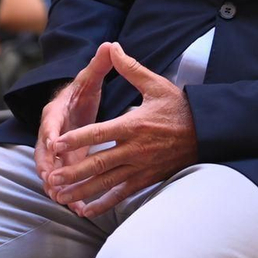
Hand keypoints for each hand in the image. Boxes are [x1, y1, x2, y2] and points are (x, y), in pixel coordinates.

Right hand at [35, 43, 114, 202]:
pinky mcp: (65, 162)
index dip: (51, 133)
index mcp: (56, 110)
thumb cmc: (82, 91)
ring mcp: (56, 150)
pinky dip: (70, 193)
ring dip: (55, 185)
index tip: (54, 145)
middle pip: (44, 152)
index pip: (50, 122)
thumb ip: (99, 65)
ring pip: (51, 170)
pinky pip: (64, 180)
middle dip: (47, 167)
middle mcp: (51, 132)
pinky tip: (80, 209)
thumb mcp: (90, 78)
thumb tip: (108, 45)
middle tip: (51, 182)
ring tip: (63, 200)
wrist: (75, 103)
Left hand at [46, 43, 198, 216]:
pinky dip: (103, 204)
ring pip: (106, 182)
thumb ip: (130, 68)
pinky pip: (121, 194)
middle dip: (72, 172)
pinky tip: (86, 210)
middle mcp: (134, 149)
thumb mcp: (155, 84)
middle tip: (51, 178)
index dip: (75, 139)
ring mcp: (140, 167)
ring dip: (82, 190)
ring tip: (60, 196)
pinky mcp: (146, 179)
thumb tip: (113, 47)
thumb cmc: (179, 107)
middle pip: (97, 163)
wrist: (206, 131)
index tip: (55, 144)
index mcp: (132, 125)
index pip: (98, 134)